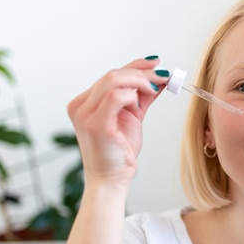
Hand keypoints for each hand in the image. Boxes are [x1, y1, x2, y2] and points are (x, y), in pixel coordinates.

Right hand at [67, 57, 168, 186]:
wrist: (111, 180)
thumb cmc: (119, 152)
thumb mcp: (132, 118)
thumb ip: (141, 97)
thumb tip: (158, 78)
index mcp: (85, 103)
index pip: (111, 75)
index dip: (135, 65)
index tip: (156, 63)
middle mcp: (80, 106)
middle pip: (113, 74)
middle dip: (142, 72)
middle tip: (163, 76)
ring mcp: (85, 114)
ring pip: (114, 80)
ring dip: (141, 80)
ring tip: (156, 88)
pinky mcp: (96, 123)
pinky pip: (116, 96)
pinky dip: (134, 94)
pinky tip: (143, 102)